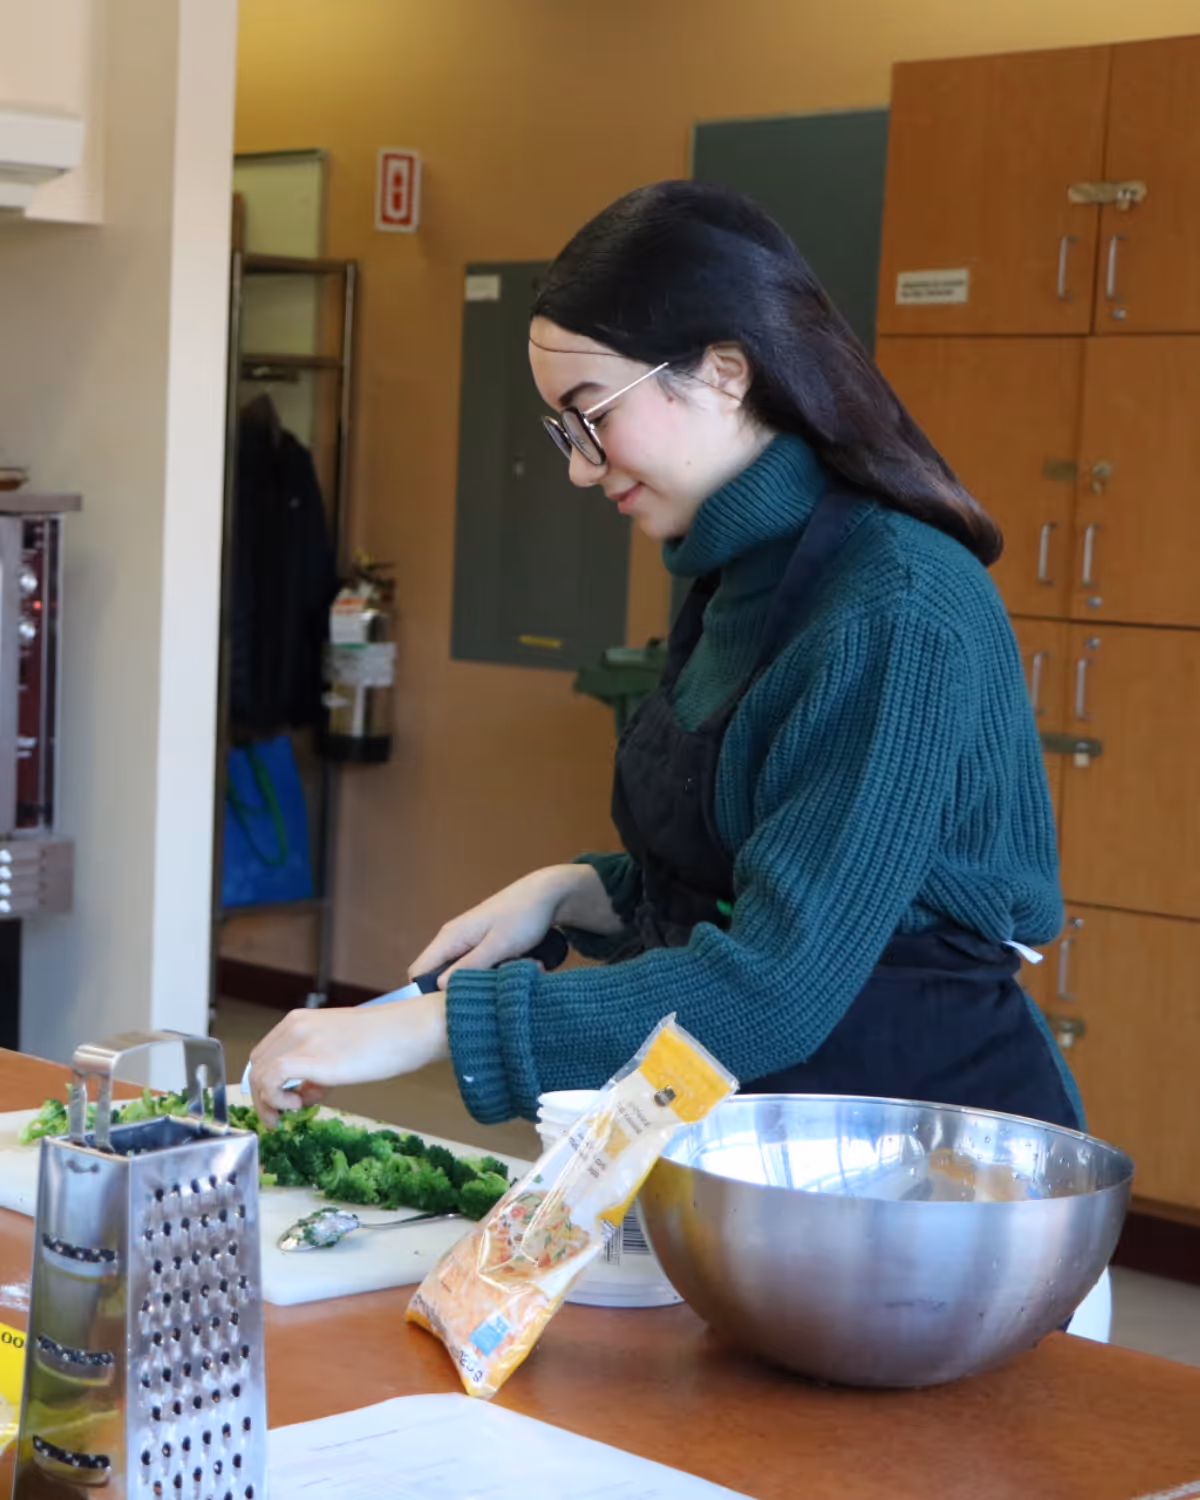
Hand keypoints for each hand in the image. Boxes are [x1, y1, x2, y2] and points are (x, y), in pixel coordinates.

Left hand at [247, 992, 447, 1128]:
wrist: (411, 1030)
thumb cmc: (386, 1039)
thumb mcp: (340, 1045)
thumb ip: (316, 1064)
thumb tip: (304, 1091)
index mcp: (300, 1020)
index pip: (264, 1054)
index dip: (268, 1082)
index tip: (287, 1100)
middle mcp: (295, 1026)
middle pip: (257, 1066)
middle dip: (265, 1096)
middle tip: (286, 1113)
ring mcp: (303, 1042)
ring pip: (260, 1075)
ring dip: (269, 1102)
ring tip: (296, 1110)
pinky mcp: (314, 1060)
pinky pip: (272, 1080)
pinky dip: (276, 1099)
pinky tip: (298, 1105)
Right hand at [408, 864, 610, 984]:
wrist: (546, 894)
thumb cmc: (522, 916)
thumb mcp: (498, 946)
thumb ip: (469, 966)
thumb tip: (439, 986)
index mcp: (450, 937)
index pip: (419, 971)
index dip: (425, 993)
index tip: (449, 1007)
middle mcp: (453, 939)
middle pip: (439, 975)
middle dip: (460, 989)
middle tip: (486, 992)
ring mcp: (468, 941)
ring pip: (462, 973)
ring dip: (482, 980)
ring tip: (508, 976)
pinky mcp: (483, 944)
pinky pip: (478, 966)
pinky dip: (494, 972)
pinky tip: (515, 967)